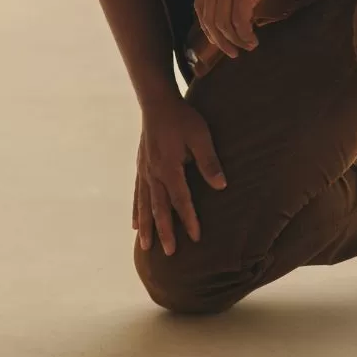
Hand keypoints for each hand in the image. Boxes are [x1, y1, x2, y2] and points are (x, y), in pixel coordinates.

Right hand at [134, 97, 226, 255]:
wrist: (156, 102)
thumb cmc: (182, 118)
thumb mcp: (201, 136)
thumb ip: (209, 162)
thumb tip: (221, 186)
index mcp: (169, 167)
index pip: (180, 199)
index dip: (188, 219)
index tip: (196, 238)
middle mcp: (153, 173)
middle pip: (159, 208)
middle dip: (164, 231)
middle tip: (169, 253)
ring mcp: (145, 171)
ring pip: (144, 204)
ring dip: (146, 226)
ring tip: (145, 246)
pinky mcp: (141, 167)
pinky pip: (137, 194)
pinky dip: (136, 210)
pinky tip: (135, 224)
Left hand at [194, 0, 287, 57]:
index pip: (199, 7)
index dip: (207, 26)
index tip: (217, 37)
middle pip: (209, 20)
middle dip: (219, 40)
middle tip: (231, 53)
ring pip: (224, 25)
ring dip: (235, 41)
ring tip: (247, 47)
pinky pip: (239, 22)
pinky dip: (245, 35)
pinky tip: (252, 39)